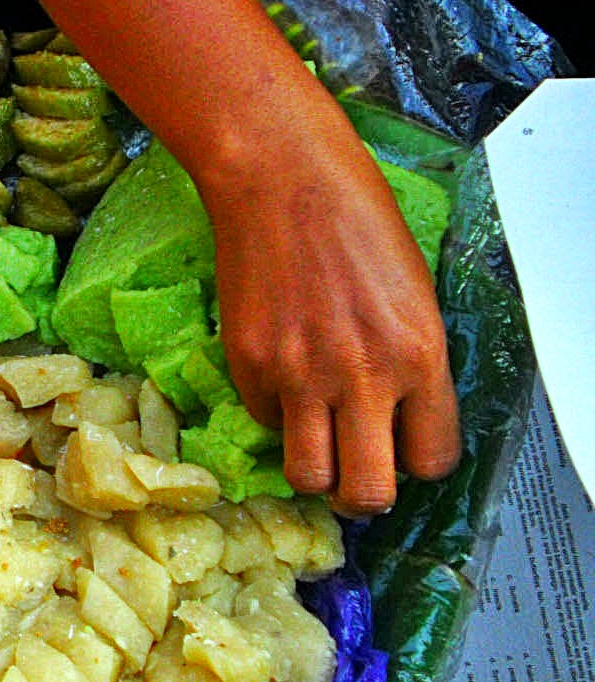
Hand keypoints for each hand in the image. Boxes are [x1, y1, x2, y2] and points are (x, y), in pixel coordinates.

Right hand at [198, 112, 459, 514]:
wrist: (283, 183)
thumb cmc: (357, 223)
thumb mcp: (413, 297)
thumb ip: (410, 365)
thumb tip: (393, 419)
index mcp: (419, 357)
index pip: (431, 461)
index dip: (415, 464)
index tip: (401, 453)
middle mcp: (362, 377)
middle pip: (368, 492)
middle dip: (362, 498)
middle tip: (354, 481)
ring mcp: (300, 375)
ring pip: (308, 476)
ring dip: (313, 471)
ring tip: (314, 444)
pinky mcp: (250, 365)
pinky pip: (264, 419)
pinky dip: (273, 410)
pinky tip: (280, 372)